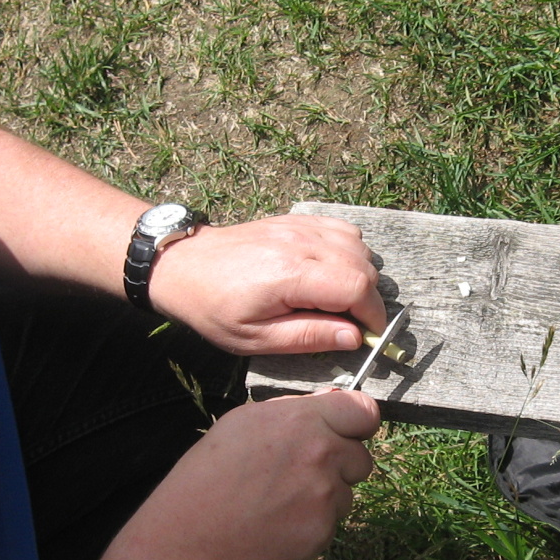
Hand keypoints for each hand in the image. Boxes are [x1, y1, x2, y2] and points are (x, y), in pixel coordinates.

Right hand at [122, 388, 380, 559]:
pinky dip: (313, 524)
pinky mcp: (323, 531)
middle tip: (302, 474)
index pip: (365, 411)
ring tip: (281, 501)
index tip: (348, 432)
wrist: (191, 536)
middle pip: (362, 457)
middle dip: (340, 464)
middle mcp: (322, 454)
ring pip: (348, 493)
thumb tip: (331, 401)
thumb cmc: (208, 474)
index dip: (357, 423)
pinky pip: (332, 522)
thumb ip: (294, 411)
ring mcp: (326, 496)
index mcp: (303, 420)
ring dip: (326, 496)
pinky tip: (279, 523)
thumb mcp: (243, 422)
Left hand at [147, 214, 386, 354]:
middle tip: (351, 322)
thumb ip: (308, 337)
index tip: (370, 335)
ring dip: (361, 274)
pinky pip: (343, 229)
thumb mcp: (256, 339)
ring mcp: (300, 226)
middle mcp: (300, 243)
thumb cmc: (215, 308)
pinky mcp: (297, 220)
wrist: (185, 266)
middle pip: (364, 265)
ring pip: (359, 245)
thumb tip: (355, 338)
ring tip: (340, 298)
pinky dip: (350, 251)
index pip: (357, 287)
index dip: (373, 314)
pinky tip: (332, 271)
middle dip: (369, 299)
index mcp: (290, 274)